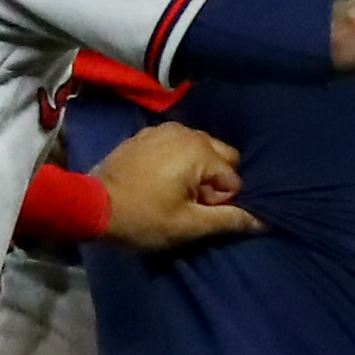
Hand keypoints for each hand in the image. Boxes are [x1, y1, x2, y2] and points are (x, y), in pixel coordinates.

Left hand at [94, 120, 260, 252]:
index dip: (221, 202)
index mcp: (200, 150)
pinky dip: (178, 160)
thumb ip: (229, 219)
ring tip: (175, 192)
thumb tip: (263, 221)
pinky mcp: (147, 134)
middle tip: (190, 203)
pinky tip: (160, 180)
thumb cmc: (143, 217)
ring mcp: (164, 129)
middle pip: (222, 155)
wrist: (91, 205)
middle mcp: (187, 131)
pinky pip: (178, 144)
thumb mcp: (189, 225)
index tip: (197, 214)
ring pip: (201, 148)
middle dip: (214, 180)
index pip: (234, 178)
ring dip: (198, 169)